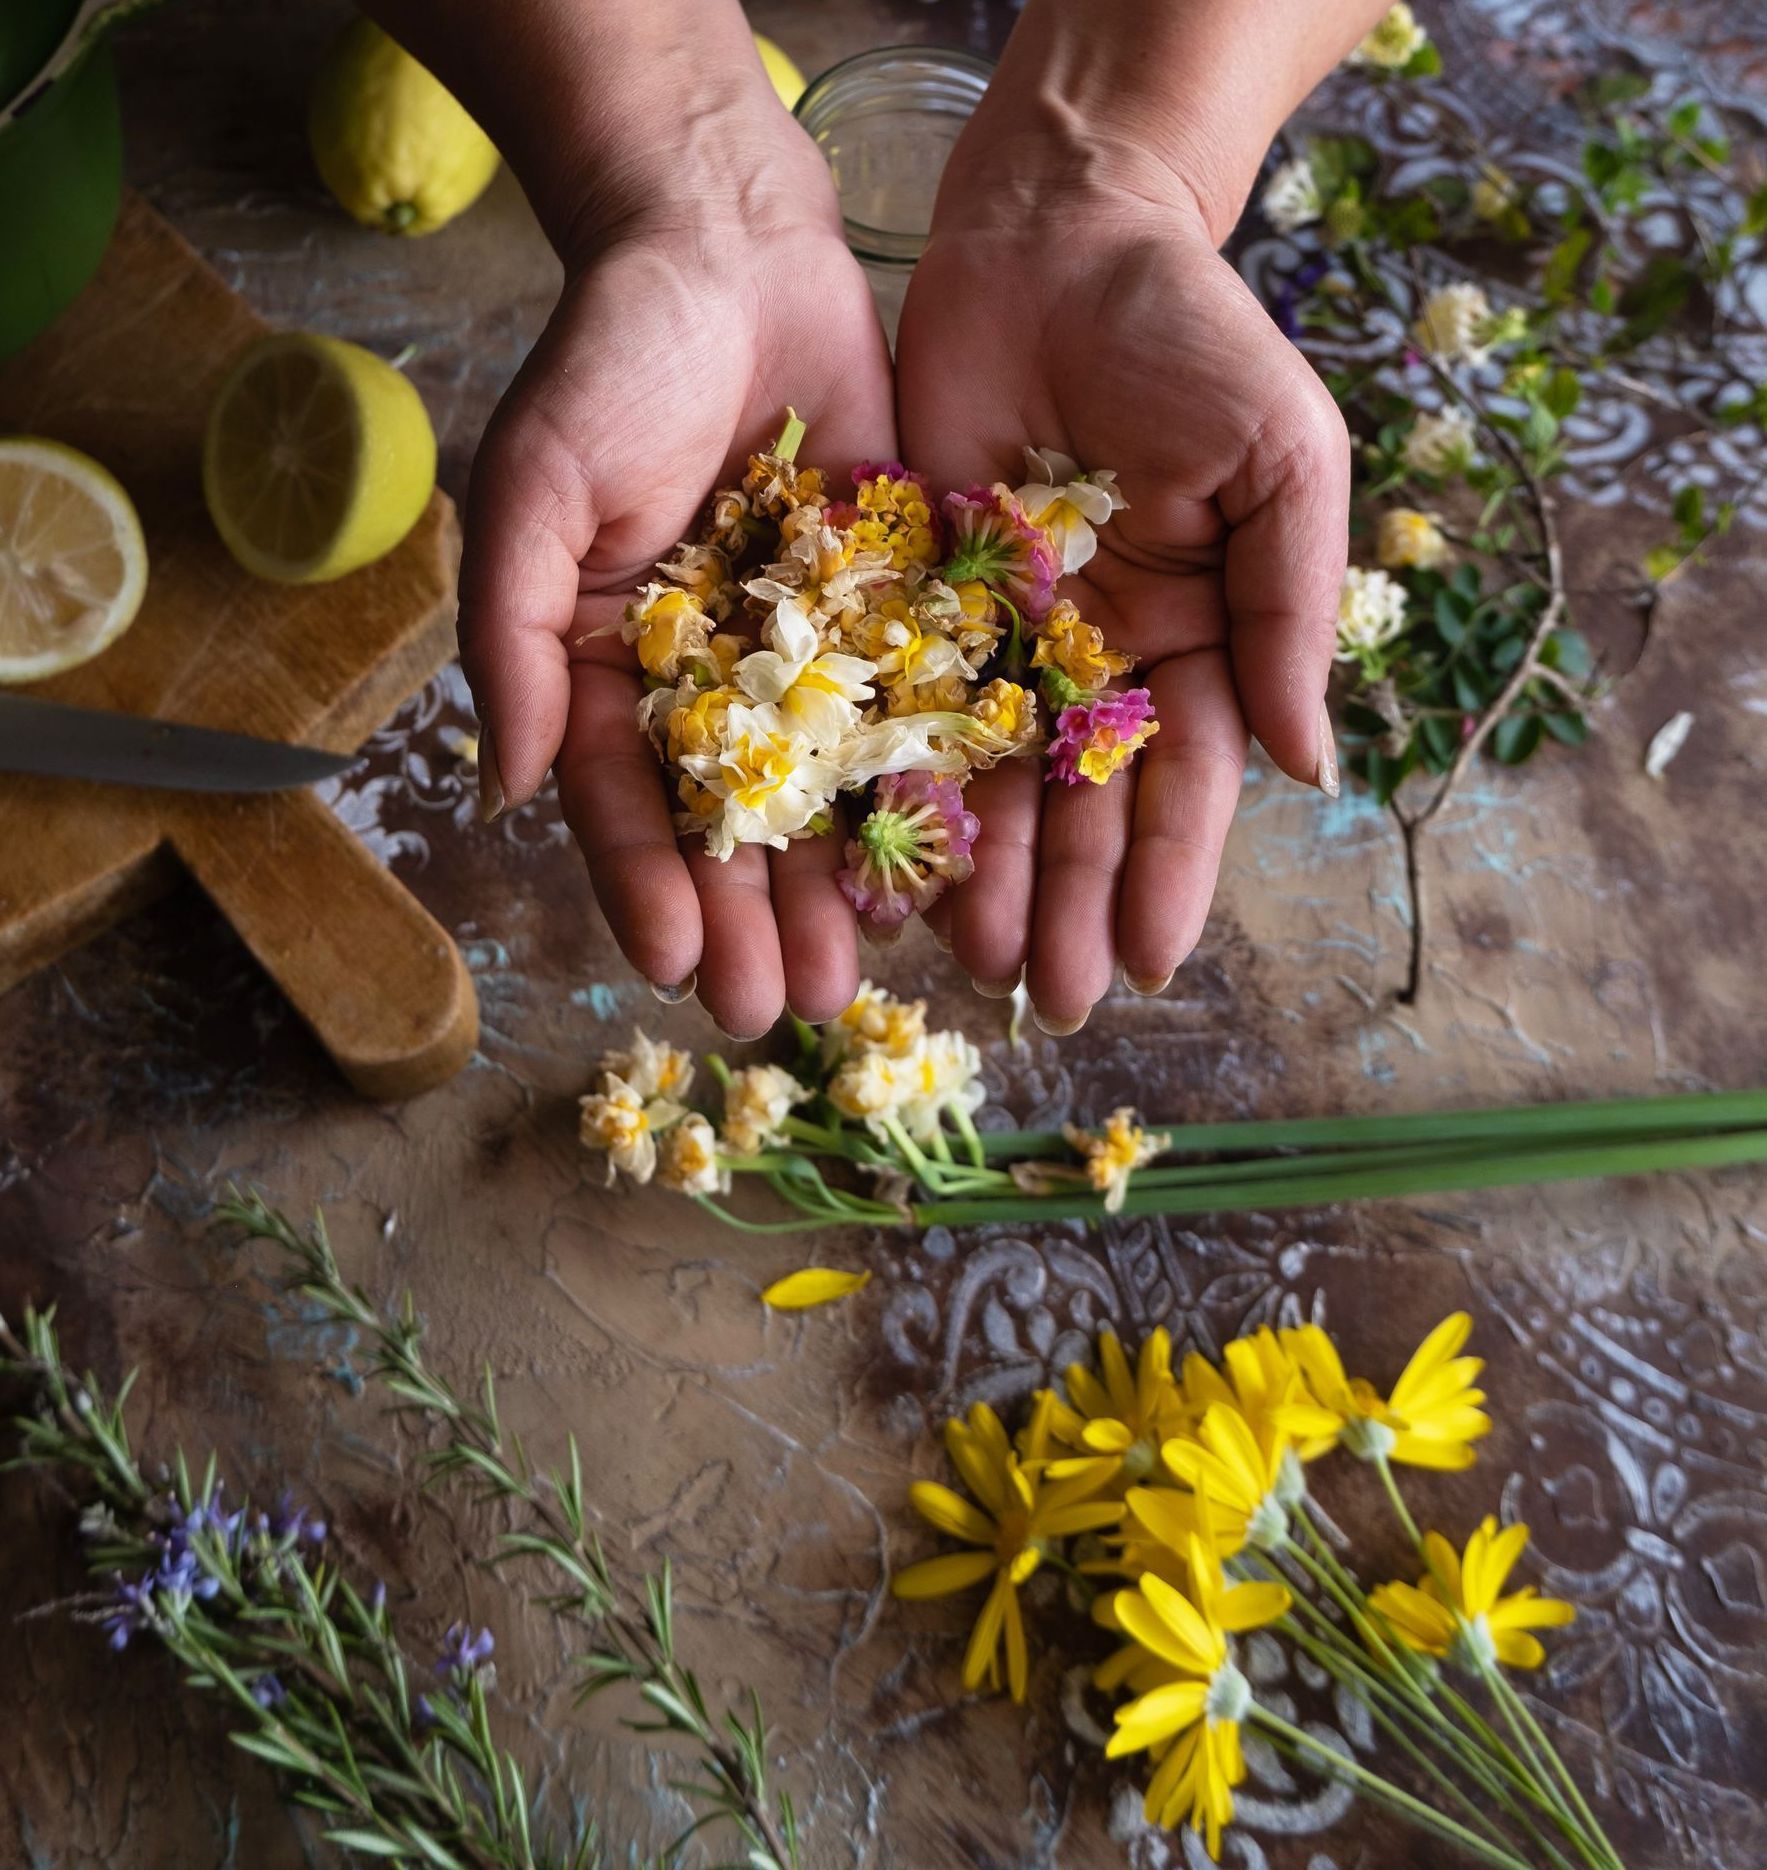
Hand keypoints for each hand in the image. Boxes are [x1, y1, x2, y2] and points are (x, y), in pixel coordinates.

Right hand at [459, 138, 893, 1037]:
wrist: (728, 247)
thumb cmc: (609, 361)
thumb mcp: (534, 489)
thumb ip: (515, 635)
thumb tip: (508, 790)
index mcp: (614, 671)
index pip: (627, 804)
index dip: (650, 889)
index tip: (681, 971)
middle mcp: (712, 684)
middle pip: (735, 827)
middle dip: (757, 922)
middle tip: (792, 1010)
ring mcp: (807, 656)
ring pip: (827, 795)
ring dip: (842, 887)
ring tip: (866, 970)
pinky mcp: (892, 613)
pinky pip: (910, 714)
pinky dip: (926, 790)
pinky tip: (946, 864)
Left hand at [896, 139, 1348, 1030]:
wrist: (1058, 235)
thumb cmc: (1191, 338)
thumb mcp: (1280, 463)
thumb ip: (1288, 611)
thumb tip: (1315, 767)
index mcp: (1192, 643)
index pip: (1185, 785)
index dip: (1171, 874)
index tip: (1154, 961)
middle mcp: (1095, 664)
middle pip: (1082, 810)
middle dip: (1070, 906)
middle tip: (1049, 999)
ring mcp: (1000, 643)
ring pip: (989, 786)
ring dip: (983, 879)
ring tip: (968, 964)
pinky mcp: (910, 607)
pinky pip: (900, 714)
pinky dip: (896, 790)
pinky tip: (884, 865)